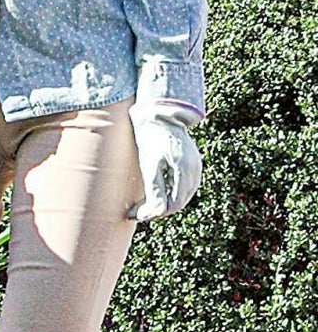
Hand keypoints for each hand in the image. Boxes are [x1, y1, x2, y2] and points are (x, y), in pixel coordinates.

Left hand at [128, 104, 202, 221]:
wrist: (160, 116)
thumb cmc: (151, 139)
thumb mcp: (149, 165)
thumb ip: (154, 189)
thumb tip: (156, 213)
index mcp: (185, 170)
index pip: (174, 204)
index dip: (155, 213)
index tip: (135, 215)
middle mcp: (195, 169)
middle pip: (179, 202)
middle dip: (158, 210)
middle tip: (136, 212)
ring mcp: (196, 166)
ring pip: (182, 195)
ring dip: (164, 203)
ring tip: (142, 204)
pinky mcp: (193, 163)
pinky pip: (184, 186)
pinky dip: (170, 192)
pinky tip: (155, 192)